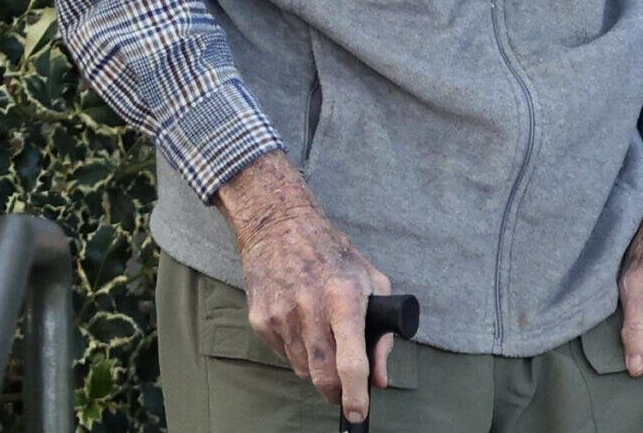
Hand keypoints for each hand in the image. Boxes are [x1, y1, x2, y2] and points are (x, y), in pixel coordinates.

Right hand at [215, 151, 392, 422]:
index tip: (359, 415)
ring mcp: (281, 316)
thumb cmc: (335, 256)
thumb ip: (382, 334)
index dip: (356, 395)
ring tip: (325, 338)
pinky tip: (303, 324)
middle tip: (346, 394)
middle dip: (337, 392)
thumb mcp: (373, 283)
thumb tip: (380, 380)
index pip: (350, 360)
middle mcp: (311, 308)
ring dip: (318, 368)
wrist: (280, 228)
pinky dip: (298, 352)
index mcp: (345, 297)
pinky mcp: (261, 320)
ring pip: (303, 369)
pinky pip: (284, 355)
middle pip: (322, 375)